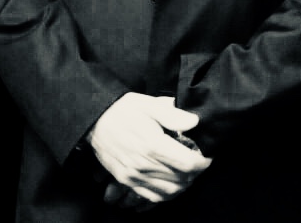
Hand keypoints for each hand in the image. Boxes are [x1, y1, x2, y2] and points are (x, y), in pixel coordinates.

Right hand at [87, 93, 210, 203]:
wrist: (93, 120)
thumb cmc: (122, 109)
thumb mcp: (147, 103)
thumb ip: (172, 114)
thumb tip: (194, 122)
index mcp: (153, 144)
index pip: (188, 163)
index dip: (202, 162)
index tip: (207, 156)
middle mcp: (144, 164)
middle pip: (181, 179)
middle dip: (195, 173)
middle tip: (198, 162)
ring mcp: (134, 175)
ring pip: (169, 192)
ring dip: (183, 185)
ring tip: (187, 173)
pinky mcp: (126, 180)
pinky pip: (152, 197)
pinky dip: (166, 194)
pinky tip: (171, 183)